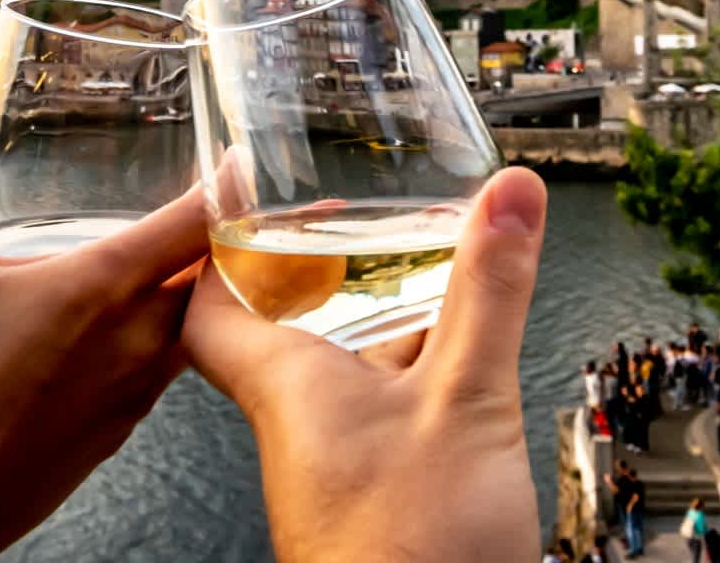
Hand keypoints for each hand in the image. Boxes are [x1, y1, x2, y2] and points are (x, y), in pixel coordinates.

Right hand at [0, 144, 206, 562]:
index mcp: (102, 288)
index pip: (192, 224)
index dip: (224, 187)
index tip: (238, 163)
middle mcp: (135, 340)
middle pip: (205, 279)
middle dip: (213, 242)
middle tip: (212, 211)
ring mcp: (131, 394)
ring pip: (185, 329)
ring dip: (185, 296)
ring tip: (168, 268)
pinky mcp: (113, 433)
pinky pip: (156, 373)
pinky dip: (155, 343)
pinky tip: (116, 336)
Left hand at [182, 167, 547, 562]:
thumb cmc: (414, 548)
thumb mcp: (465, 395)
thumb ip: (488, 291)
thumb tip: (508, 193)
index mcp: (287, 385)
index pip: (210, 307)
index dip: (221, 252)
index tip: (247, 201)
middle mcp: (299, 425)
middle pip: (282, 332)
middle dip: (317, 277)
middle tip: (348, 224)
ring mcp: (337, 469)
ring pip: (343, 376)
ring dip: (380, 326)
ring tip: (426, 274)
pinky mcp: (377, 503)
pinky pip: (382, 420)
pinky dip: (413, 380)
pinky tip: (460, 371)